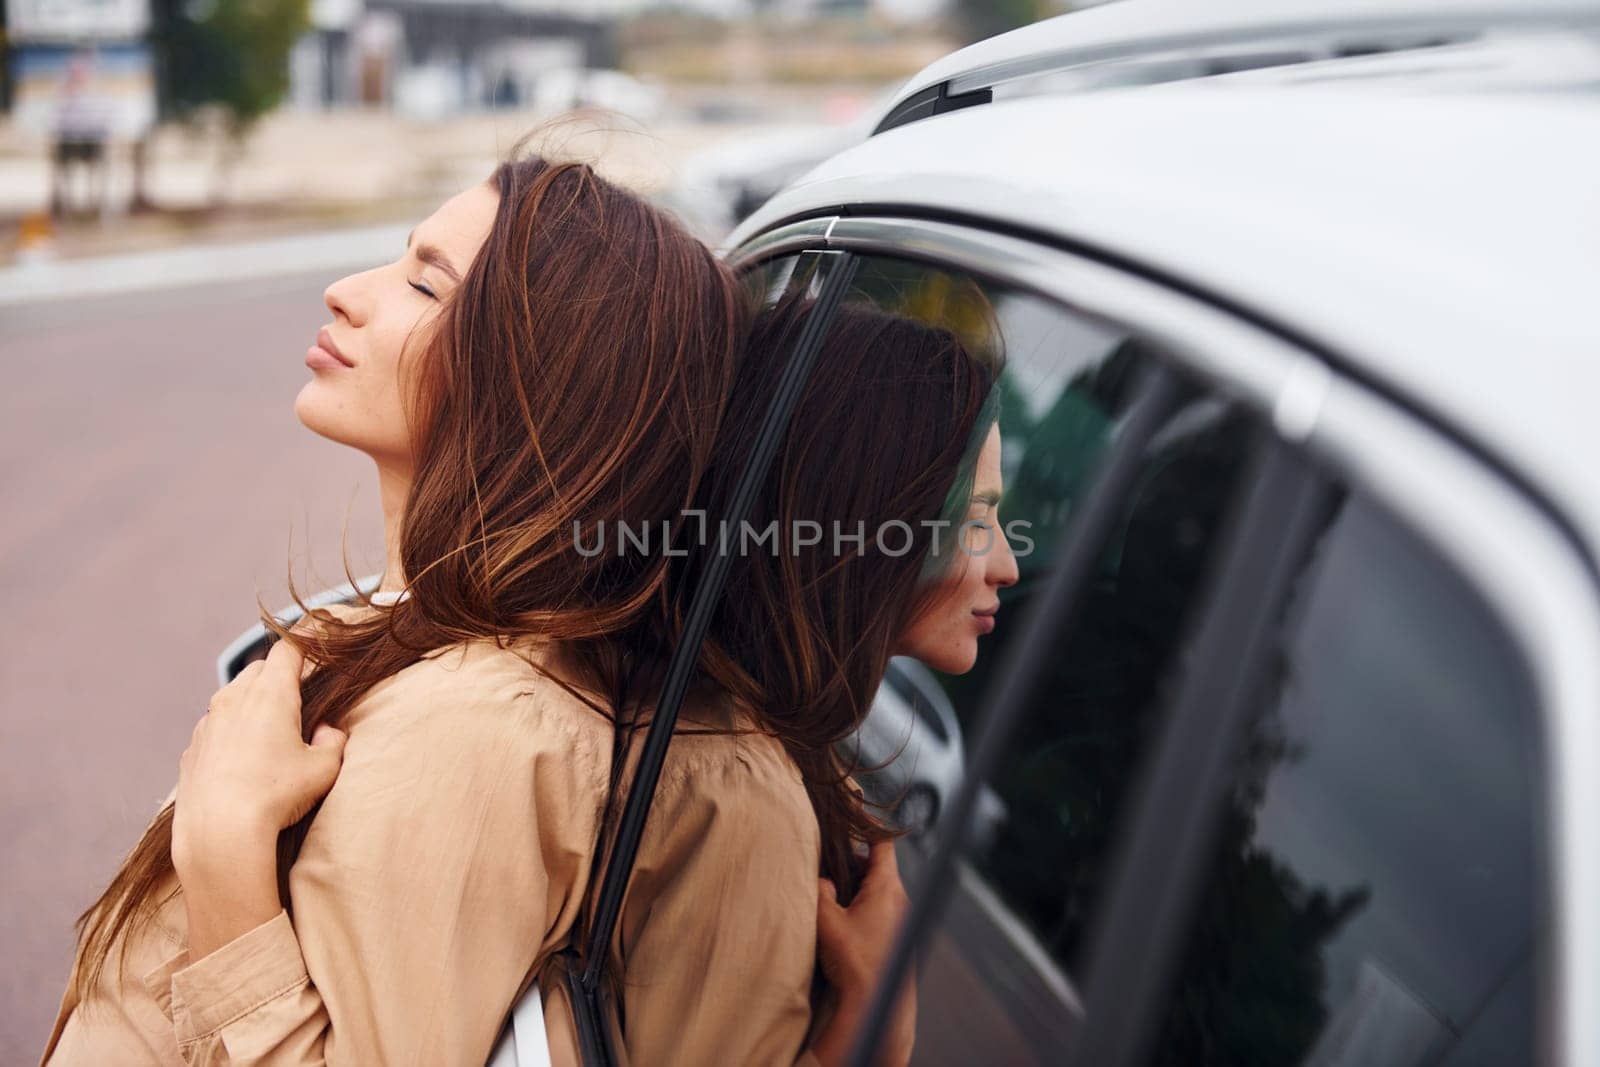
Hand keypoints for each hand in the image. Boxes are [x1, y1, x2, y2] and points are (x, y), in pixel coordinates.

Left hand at [171, 637, 345, 956]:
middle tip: (299, 693)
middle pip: (258, 669)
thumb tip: (327, 731)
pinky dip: (232, 730)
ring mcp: (208, 723)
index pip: (289, 648)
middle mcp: (234, 699)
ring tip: (271, 731)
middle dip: (279, 674)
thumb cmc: (276, 796)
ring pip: (233, 696)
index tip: (318, 639)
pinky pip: (215, 726)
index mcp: (271, 694)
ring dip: (252, 703)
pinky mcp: (192, 748)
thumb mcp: (324, 768)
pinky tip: (243, 759)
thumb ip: (333, 741)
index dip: (306, 641)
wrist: (218, 832)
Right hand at [808, 840, 916, 1066]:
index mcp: (887, 887)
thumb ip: (820, 892)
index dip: (865, 825)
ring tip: (830, 893)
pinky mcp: (897, 934)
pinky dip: (862, 903)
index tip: (850, 813)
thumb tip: (821, 880)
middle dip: (850, 861)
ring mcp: (901, 917)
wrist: (876, 1005)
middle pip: (876, 865)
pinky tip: (842, 919)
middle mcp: (900, 898)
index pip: (882, 842)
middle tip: (825, 863)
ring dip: (855, 885)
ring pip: (877, 887)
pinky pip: (880, 907)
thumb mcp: (827, 922)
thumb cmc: (854, 962)